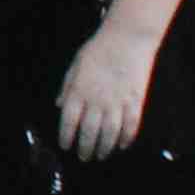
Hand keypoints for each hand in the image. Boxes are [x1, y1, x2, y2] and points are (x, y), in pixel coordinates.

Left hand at [52, 18, 164, 159]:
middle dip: (85, 148)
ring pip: (110, 133)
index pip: (69, 121)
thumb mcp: (76, 64)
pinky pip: (131, 126)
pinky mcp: (135, 101)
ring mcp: (117, 102)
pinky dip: (127, 138)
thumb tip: (58, 105)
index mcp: (79, 91)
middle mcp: (97, 100)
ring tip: (100, 155)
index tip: (66, 145)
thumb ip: (67, 86)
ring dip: (104, 148)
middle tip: (83, 157)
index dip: (66, 136)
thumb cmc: (99, 49)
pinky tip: (122, 145)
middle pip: (89, 132)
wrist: (128, 38)